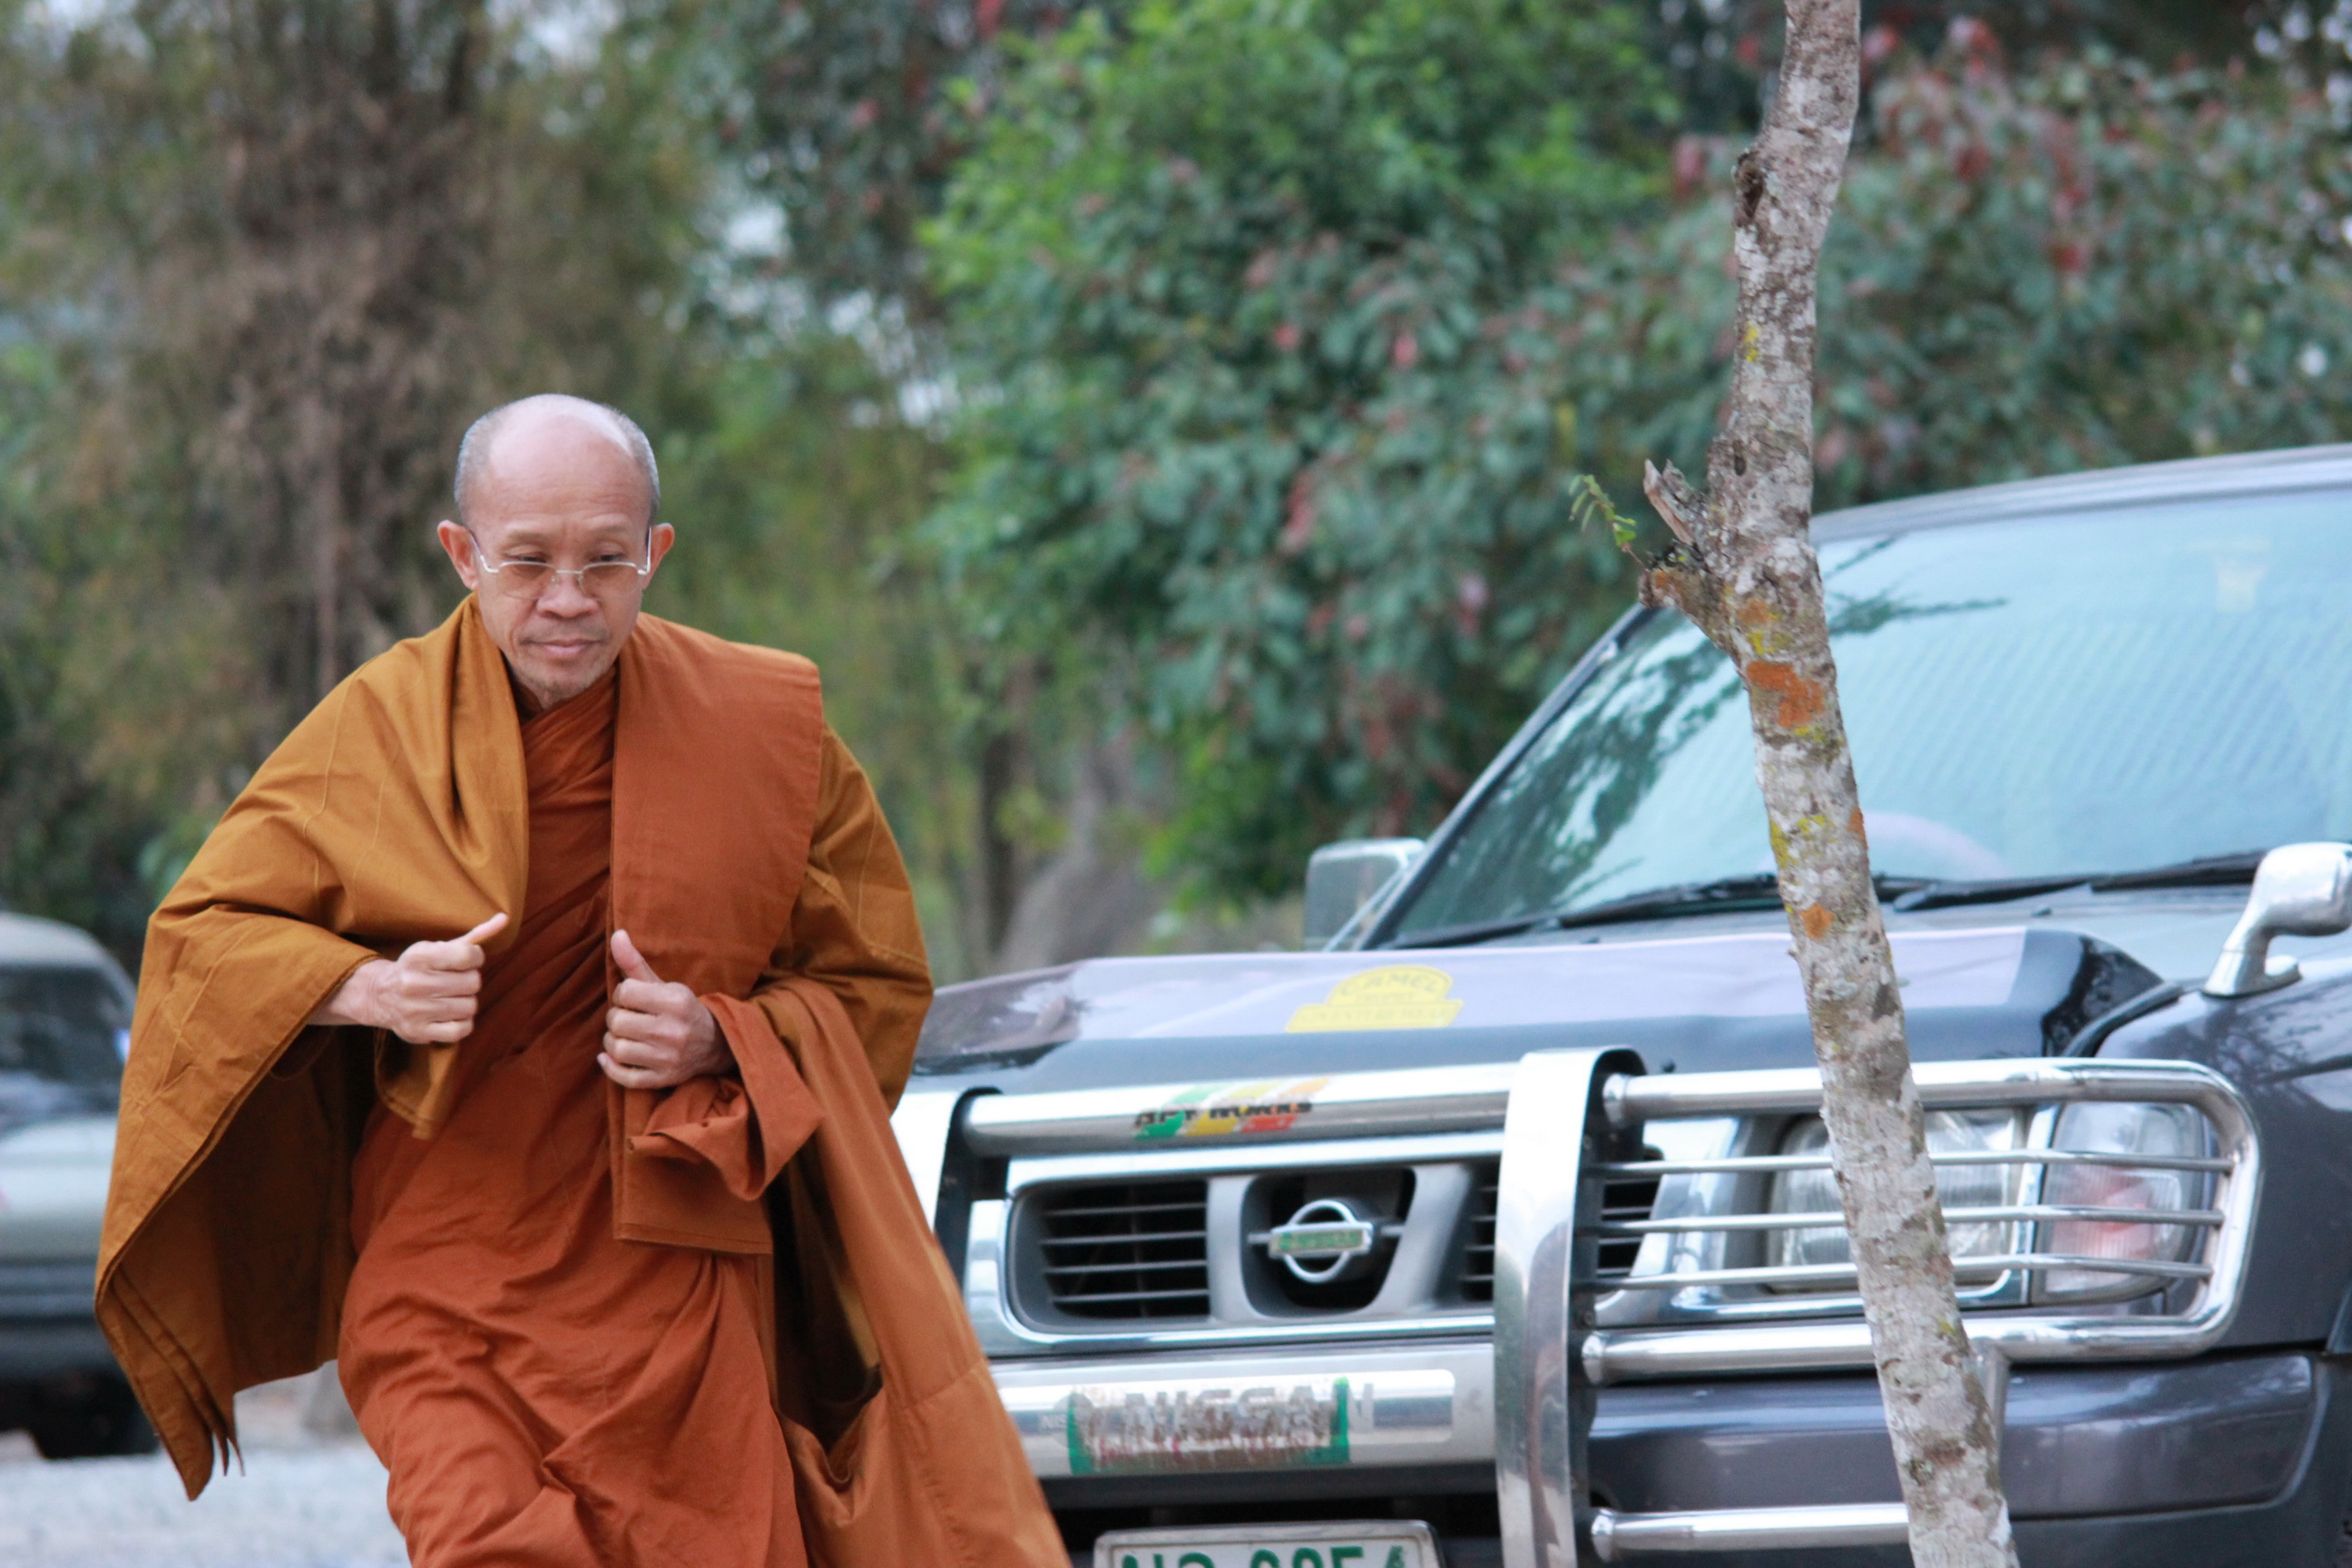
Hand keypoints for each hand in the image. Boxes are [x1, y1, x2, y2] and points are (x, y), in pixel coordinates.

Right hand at [310, 913, 506, 1043]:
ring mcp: (414, 1010)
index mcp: (419, 956)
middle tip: (455, 981)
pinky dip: (462, 1023)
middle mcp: (413, 983)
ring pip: (470, 1007)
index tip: (466, 960)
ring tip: (451, 998)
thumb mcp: (440, 947)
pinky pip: (461, 1030)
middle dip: (470, 981)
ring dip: (466, 1003)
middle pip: (472, 983)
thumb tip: (504, 918)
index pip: (468, 955)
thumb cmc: (420, 968)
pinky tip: (450, 1016)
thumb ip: (475, 935)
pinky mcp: (417, 1032)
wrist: (380, 995)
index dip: (475, 958)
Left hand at [600, 930, 730, 1088]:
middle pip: (617, 1022)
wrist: (715, 1044)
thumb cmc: (681, 1010)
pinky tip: (609, 1057)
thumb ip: (635, 963)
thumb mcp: (663, 984)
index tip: (632, 999)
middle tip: (627, 1018)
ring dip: (612, 1042)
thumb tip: (616, 934)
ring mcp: (668, 1058)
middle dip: (616, 1018)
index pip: (625, 992)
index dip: (622, 994)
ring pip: (617, 1049)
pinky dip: (611, 1067)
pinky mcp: (663, 1078)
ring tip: (622, 1036)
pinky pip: (625, 1077)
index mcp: (675, 1001)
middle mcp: (672, 1030)